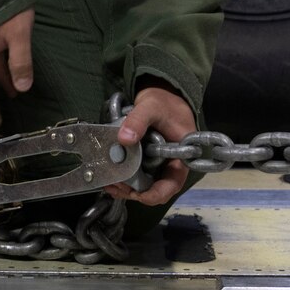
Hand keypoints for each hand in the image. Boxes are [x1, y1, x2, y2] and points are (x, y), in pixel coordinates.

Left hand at [106, 84, 193, 205]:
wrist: (162, 94)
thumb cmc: (165, 102)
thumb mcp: (151, 107)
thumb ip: (138, 120)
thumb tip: (124, 139)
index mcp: (180, 157)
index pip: (172, 184)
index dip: (156, 194)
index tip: (138, 195)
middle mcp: (169, 165)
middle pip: (155, 188)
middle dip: (134, 191)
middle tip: (115, 185)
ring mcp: (157, 164)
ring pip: (143, 184)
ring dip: (126, 187)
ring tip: (109, 182)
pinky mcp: (145, 161)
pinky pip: (135, 175)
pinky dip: (124, 179)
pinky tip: (110, 177)